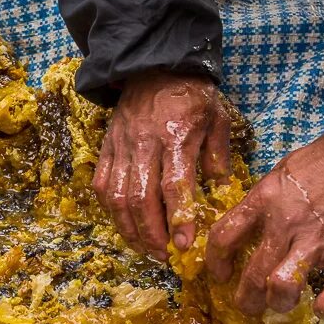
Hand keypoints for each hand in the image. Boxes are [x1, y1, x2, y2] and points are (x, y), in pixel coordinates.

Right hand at [92, 70, 230, 259]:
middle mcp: (144, 145)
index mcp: (175, 137)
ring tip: (144, 250)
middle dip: (151, 234)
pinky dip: (111, 212)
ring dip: (130, 230)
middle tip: (164, 257)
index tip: (185, 245)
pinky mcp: (106, 149)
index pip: (174, 185)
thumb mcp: (216, 119)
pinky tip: (124, 226)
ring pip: (118, 198)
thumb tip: (220, 195)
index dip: (178, 218)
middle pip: (140, 199)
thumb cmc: (190, 95)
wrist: (152, 66)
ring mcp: (121, 148)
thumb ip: (218, 158)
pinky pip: (102, 186)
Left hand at [205, 116, 323, 318]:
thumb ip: (264, 202)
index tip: (220, 274)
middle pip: (251, 274)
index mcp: (264, 200)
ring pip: (284, 286)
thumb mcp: (281, 173)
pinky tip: (323, 308)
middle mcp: (285, 223)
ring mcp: (317, 239)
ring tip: (282, 303)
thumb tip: (250, 229)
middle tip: (249, 306)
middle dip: (246, 299)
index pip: (223, 236)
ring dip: (279, 303)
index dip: (215, 262)